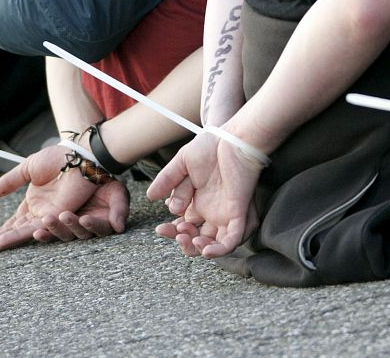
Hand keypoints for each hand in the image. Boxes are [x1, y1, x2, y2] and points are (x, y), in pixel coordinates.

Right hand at [0, 146, 119, 253]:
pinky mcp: (58, 214)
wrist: (79, 156)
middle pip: (17, 230)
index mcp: (35, 202)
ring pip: (24, 232)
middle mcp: (41, 211)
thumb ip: (8, 182)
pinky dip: (21, 234)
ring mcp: (50, 214)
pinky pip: (38, 227)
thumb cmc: (58, 158)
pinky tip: (5, 240)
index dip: (0, 231)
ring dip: (6, 240)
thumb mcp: (27, 169)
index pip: (14, 221)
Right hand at [147, 131, 263, 257]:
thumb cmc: (211, 147)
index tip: (160, 228)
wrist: (232, 139)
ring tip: (185, 239)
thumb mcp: (182, 163)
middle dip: (181, 241)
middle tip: (171, 233)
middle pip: (196, 239)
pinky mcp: (238, 214)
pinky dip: (219, 250)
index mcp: (198, 202)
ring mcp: (225, 215)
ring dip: (198, 249)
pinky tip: (205, 251)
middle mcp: (212, 212)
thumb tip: (151, 196)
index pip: (184, 226)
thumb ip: (167, 180)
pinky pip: (231, 240)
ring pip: (213, 244)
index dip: (171, 231)